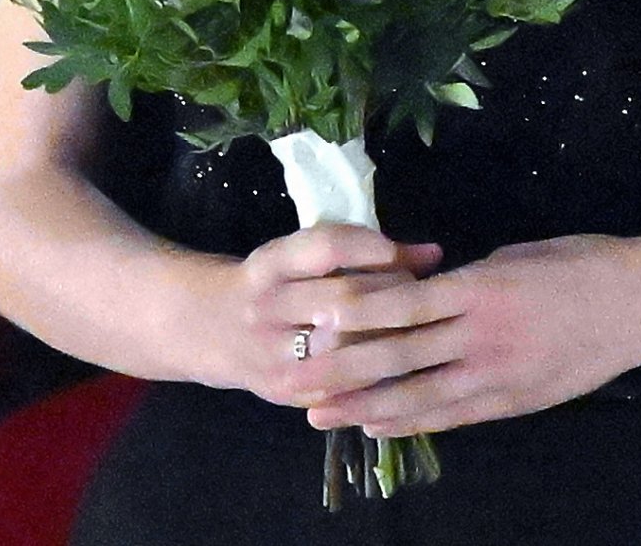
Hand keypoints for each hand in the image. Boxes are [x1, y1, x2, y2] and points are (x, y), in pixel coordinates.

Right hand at [187, 223, 441, 403]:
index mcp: (270, 265)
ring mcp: (274, 356)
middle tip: (425, 293)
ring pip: (348, 349)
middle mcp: (267, 308)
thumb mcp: (297, 255)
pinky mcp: (286, 392)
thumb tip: (430, 254)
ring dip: (392, 337)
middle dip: (395, 295)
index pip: (327, 249)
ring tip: (419, 328)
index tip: (413, 254)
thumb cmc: (270, 281)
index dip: (375, 249)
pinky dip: (378, 377)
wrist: (210, 327)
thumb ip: (356, 251)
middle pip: (344, 300)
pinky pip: (343, 389)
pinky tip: (403, 367)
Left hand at [301, 234, 640, 434]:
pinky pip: (453, 415)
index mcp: (480, 287)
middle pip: (398, 355)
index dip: (355, 315)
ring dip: (364, 406)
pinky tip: (378, 425)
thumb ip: (470, 278)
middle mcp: (481, 335)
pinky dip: (411, 421)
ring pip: (418, 394)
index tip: (312, 320)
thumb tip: (431, 289)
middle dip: (342, 369)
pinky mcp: (514, 401)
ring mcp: (497, 374)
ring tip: (321, 415)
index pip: (403, 304)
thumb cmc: (582, 263)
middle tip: (295, 377)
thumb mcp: (517, 256)